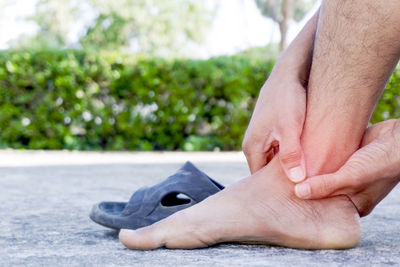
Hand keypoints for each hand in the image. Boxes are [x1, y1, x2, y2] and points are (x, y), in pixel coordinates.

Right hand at [242, 11, 318, 180]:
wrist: (288, 74)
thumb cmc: (288, 99)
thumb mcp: (290, 128)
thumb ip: (291, 155)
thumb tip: (297, 181)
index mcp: (251, 148)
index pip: (260, 180)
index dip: (277, 190)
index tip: (297, 197)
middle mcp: (253, 145)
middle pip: (266, 172)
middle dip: (283, 181)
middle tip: (304, 192)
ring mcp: (261, 138)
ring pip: (274, 162)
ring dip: (288, 168)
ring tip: (308, 179)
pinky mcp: (271, 132)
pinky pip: (279, 152)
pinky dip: (291, 157)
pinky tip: (307, 160)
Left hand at [295, 119, 399, 215]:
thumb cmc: (381, 163)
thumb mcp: (351, 178)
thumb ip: (326, 186)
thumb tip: (298, 193)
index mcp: (355, 204)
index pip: (325, 207)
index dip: (307, 203)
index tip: (286, 197)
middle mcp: (351, 190)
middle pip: (322, 189)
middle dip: (306, 185)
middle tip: (281, 183)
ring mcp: (348, 173)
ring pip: (324, 173)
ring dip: (310, 169)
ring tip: (286, 168)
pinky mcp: (347, 157)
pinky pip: (328, 159)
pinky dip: (317, 156)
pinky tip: (299, 153)